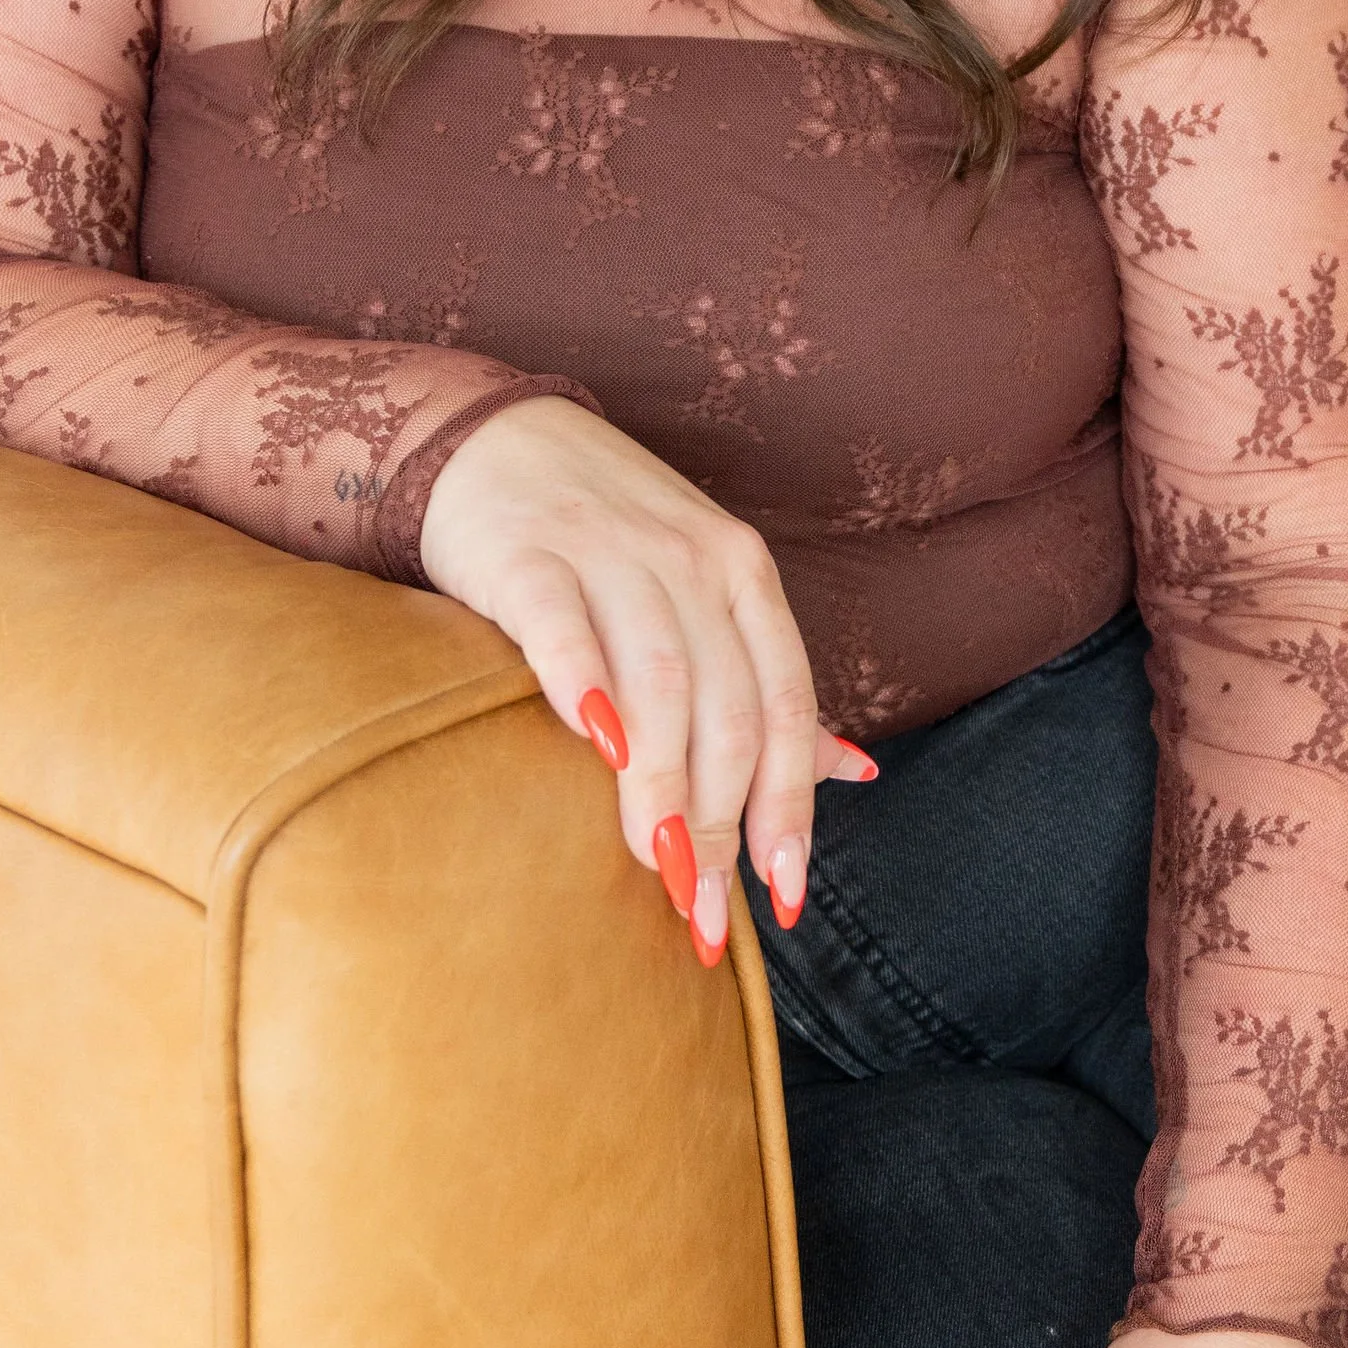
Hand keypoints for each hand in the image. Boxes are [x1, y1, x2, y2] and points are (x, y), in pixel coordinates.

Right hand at [418, 392, 873, 958]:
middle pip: (726, 708)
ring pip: (658, 682)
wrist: (493, 438)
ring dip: (660, 784)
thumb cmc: (609, 534)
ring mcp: (611, 553)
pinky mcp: (529, 554)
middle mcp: (691, 561)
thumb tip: (854, 772)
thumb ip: (769, 682)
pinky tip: (596, 744)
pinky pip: (565, 627)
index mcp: (744, 575)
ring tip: (656, 866)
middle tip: (700, 909)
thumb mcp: (707, 589)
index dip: (788, 803)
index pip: (784, 704)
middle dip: (719, 820)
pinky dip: (585, 684)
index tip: (781, 894)